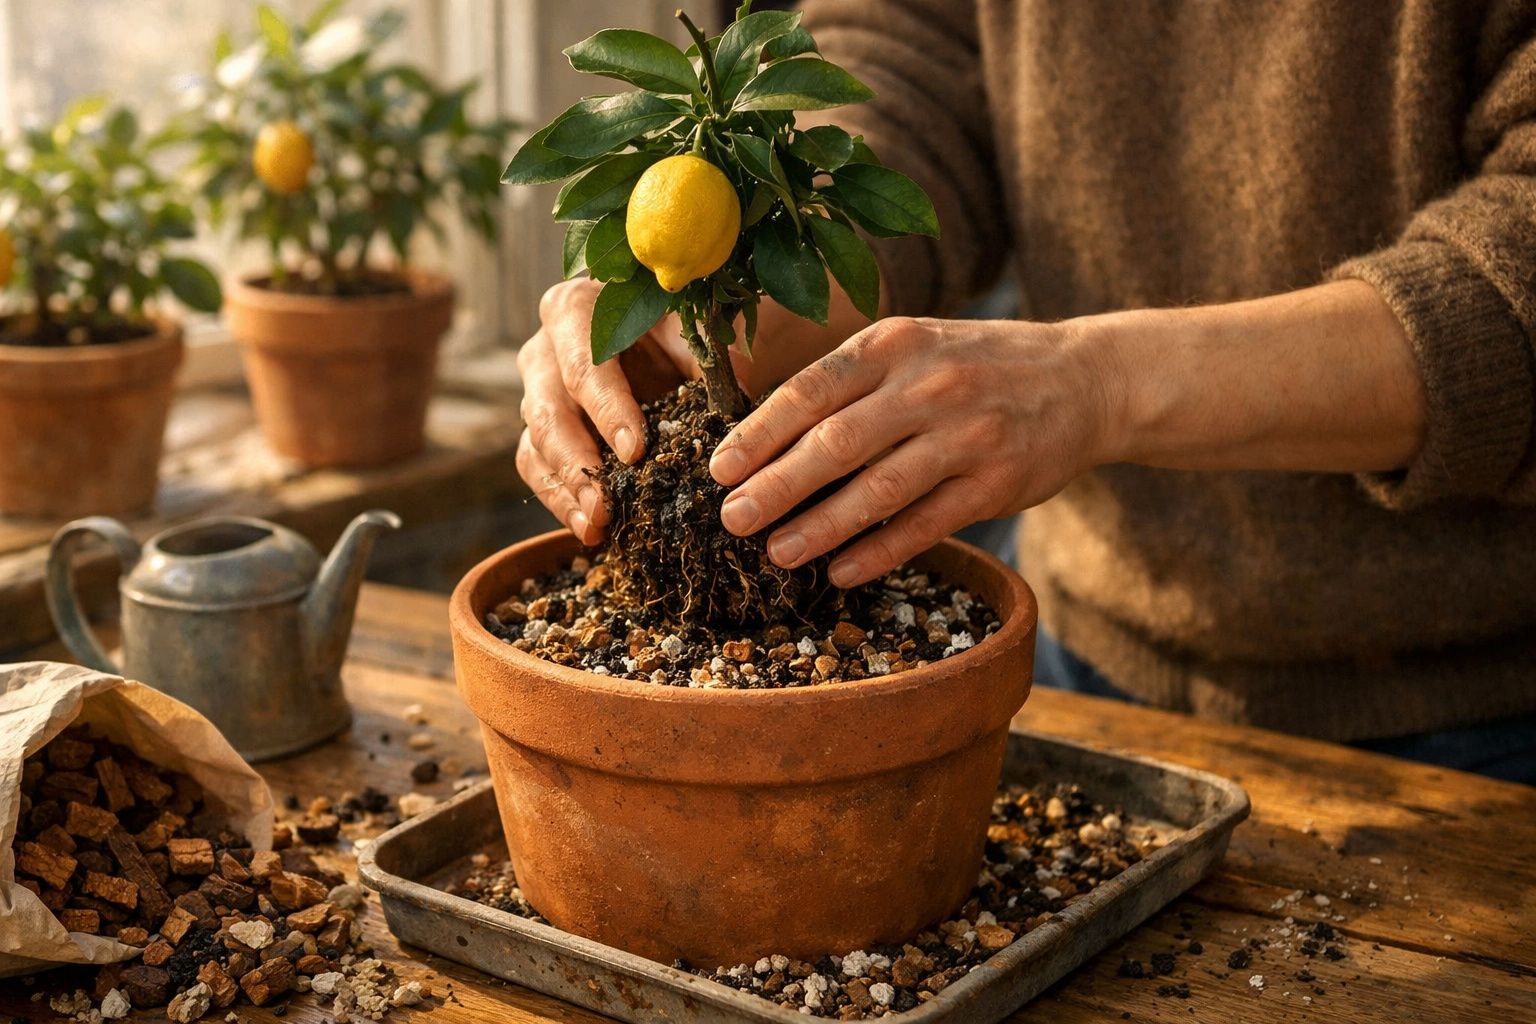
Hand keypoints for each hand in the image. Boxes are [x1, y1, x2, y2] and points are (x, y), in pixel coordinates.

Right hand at [516, 278, 700, 543]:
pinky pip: (536, 468)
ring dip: (566, 491)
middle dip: (578, 464)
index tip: (636, 453)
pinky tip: (589, 529)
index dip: (608, 411)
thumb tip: (733, 407)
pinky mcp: (539, 430)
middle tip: (605, 504)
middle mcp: (543, 352)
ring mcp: (536, 393)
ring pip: (536, 446)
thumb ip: (706, 361)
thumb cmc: (674, 328)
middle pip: (549, 412)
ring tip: (597, 526)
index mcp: (574, 310)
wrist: (660, 335)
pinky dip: (560, 501)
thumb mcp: (691, 331)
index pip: (585, 366)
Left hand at [708, 316, 1119, 587]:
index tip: (719, 470)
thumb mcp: (914, 347)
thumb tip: (764, 436)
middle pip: (835, 443)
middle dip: (776, 487)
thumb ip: (850, 381)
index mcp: (895, 344)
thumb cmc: (976, 365)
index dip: (759, 434)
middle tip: (732, 519)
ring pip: (877, 491)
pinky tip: (840, 571)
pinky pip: (925, 526)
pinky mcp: (996, 484)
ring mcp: (967, 436)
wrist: (1084, 380)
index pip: (810, 390)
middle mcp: (930, 385)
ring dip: (820, 527)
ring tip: (777, 553)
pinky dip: (878, 552)